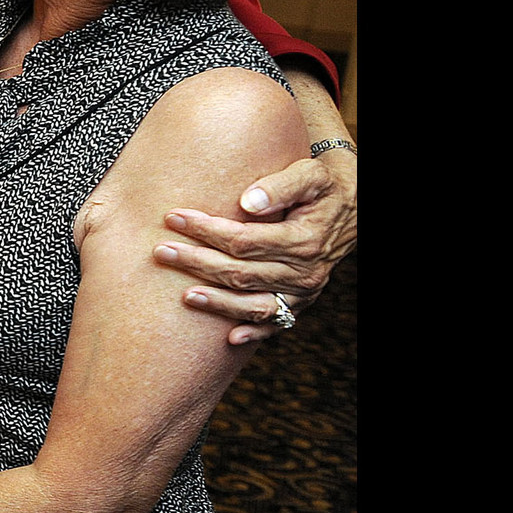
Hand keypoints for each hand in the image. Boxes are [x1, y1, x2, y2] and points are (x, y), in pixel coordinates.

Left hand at [157, 147, 357, 343]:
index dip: (208, 231)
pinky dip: (254, 332)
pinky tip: (229, 338)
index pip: (245, 241)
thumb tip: (247, 202)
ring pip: (254, 304)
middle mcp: (305, 271)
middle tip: (162, 251)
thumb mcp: (309, 174)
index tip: (175, 218)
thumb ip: (280, 186)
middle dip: (198, 262)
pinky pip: (277, 323)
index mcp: (304, 239)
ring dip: (217, 302)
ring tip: (183, 295)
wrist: (351, 206)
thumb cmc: (322, 186)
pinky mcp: (301, 302)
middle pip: (242, 273)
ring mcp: (303, 291)